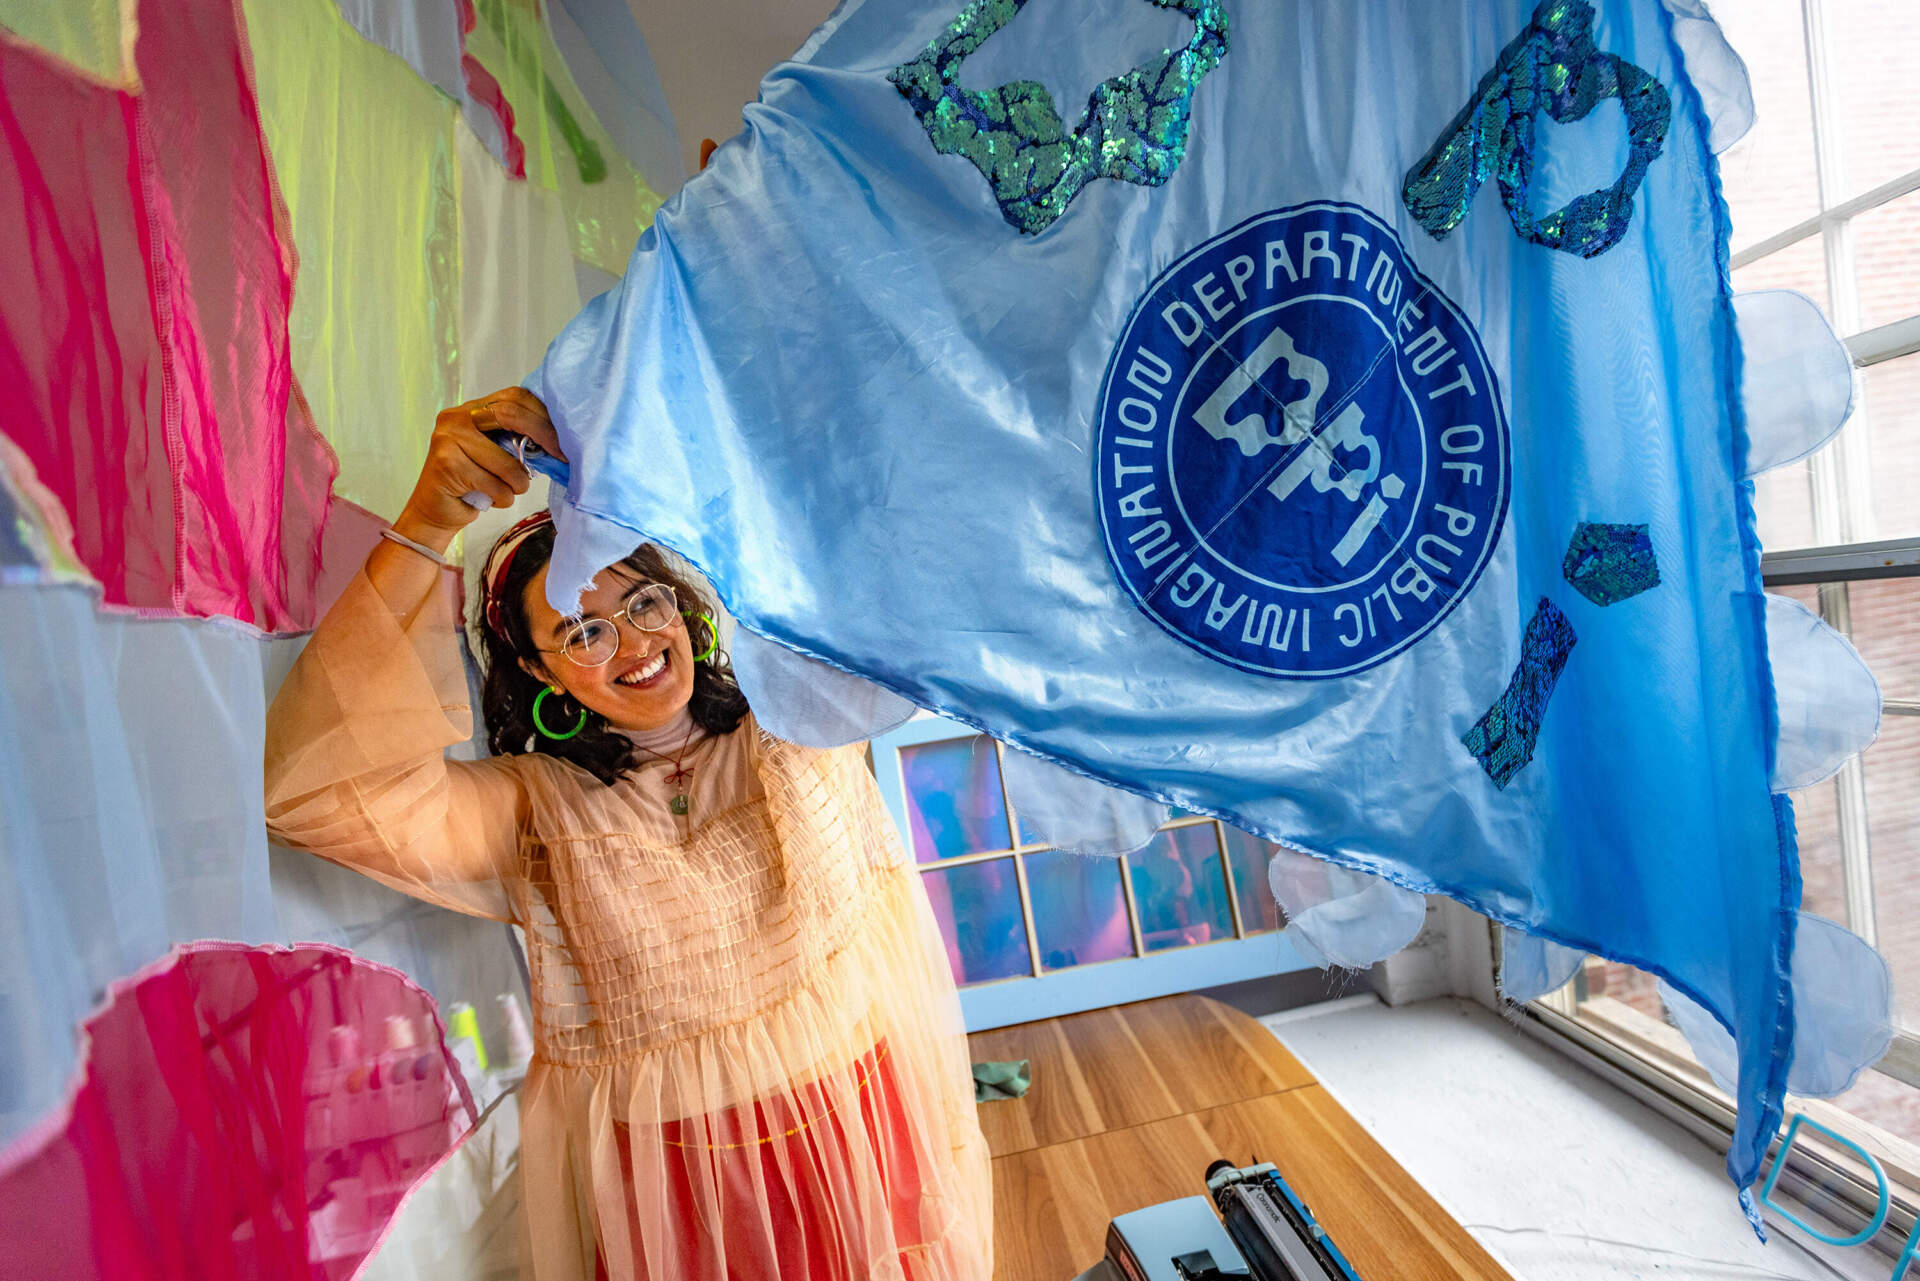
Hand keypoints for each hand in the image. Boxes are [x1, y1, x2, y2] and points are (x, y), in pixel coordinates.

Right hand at [394, 389, 566, 547]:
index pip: (515, 396)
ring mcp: (447, 438)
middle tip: (560, 457)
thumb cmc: (473, 483)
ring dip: (519, 483)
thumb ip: (517, 438)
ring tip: (513, 490)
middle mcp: (456, 416)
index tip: (564, 440)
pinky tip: (493, 499)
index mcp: (472, 408)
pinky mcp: (446, 464)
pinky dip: (503, 498)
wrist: (435, 511)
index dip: (543, 416)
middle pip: (510, 415)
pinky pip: (494, 484)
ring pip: (506, 461)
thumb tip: (558, 440)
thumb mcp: (498, 452)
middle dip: (543, 437)